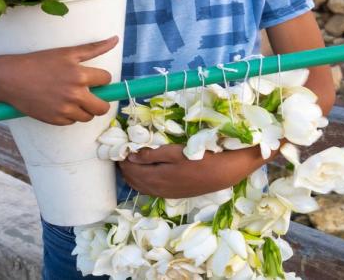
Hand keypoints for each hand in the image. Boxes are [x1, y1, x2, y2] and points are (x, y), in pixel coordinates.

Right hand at [0, 36, 119, 125]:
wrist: (11, 78)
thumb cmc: (38, 62)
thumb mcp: (66, 52)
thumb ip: (94, 48)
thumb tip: (116, 39)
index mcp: (80, 75)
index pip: (106, 80)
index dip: (101, 79)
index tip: (93, 78)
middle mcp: (75, 94)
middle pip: (102, 107)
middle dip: (100, 101)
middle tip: (92, 95)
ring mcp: (65, 109)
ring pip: (88, 117)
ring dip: (85, 109)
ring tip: (73, 98)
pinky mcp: (55, 120)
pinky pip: (72, 122)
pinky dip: (70, 115)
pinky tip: (59, 104)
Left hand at [119, 144, 262, 198]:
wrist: (224, 172)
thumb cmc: (200, 158)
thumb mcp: (175, 152)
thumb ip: (152, 155)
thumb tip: (130, 156)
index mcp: (157, 177)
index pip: (131, 170)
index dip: (122, 160)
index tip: (119, 148)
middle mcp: (159, 189)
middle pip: (134, 180)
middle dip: (125, 168)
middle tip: (121, 154)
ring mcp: (167, 193)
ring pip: (142, 187)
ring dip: (133, 176)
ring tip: (129, 163)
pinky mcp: (174, 194)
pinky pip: (151, 190)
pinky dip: (142, 182)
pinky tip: (144, 174)